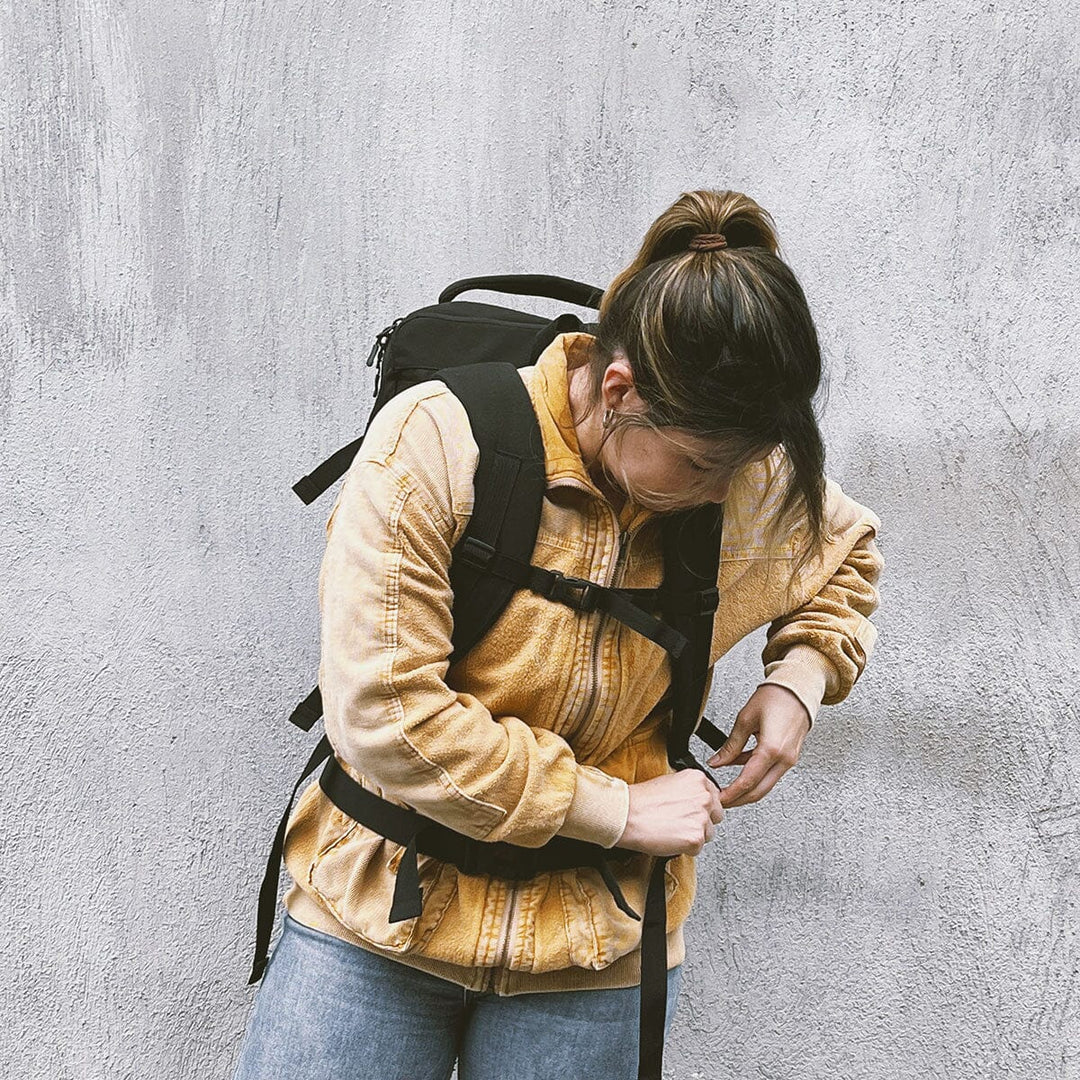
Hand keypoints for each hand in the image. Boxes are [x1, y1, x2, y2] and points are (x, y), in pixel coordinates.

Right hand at [616, 770, 725, 856]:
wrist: (626, 814)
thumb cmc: (641, 800)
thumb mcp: (669, 781)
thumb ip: (689, 789)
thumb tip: (695, 800)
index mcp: (698, 779)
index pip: (715, 797)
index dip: (702, 806)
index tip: (691, 810)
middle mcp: (704, 796)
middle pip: (716, 816)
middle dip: (702, 821)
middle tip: (682, 822)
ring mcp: (701, 817)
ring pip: (709, 834)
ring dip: (694, 835)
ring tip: (673, 830)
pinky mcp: (696, 838)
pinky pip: (698, 848)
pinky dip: (686, 848)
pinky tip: (671, 838)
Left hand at [707, 684, 810, 807]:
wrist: (798, 689)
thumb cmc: (776, 697)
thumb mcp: (745, 719)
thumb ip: (730, 745)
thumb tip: (716, 762)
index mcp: (772, 750)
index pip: (748, 781)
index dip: (731, 793)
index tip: (718, 798)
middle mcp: (784, 759)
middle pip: (759, 791)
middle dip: (738, 799)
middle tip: (721, 801)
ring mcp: (789, 760)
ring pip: (765, 784)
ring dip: (746, 788)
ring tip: (727, 786)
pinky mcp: (789, 757)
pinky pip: (770, 772)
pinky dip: (754, 774)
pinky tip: (738, 767)